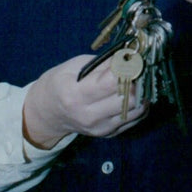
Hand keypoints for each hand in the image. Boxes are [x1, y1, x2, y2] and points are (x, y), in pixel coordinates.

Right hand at [22, 54, 147, 149]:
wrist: (49, 112)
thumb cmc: (61, 82)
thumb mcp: (76, 65)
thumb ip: (104, 63)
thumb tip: (130, 57)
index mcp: (76, 95)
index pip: (112, 83)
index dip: (127, 68)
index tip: (133, 59)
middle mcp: (89, 116)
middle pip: (129, 99)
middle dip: (138, 81)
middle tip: (140, 68)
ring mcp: (100, 128)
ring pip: (136, 110)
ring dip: (143, 93)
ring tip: (139, 79)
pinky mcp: (108, 134)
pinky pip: (134, 119)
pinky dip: (140, 105)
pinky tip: (136, 93)